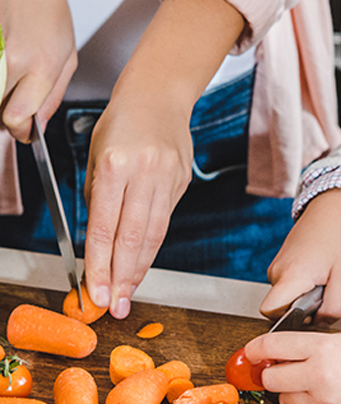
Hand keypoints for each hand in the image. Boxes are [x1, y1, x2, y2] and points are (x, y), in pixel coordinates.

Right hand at [0, 0, 75, 140]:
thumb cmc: (46, 7)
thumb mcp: (67, 51)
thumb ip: (53, 94)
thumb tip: (37, 129)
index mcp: (43, 65)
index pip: (17, 119)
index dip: (18, 127)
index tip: (21, 124)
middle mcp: (13, 60)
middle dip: (3, 111)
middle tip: (13, 93)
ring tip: (9, 67)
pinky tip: (1, 54)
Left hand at [83, 0, 245, 318]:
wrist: (159, 97)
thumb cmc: (120, 124)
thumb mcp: (96, 157)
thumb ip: (97, 199)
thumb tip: (96, 245)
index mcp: (117, 164)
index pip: (106, 226)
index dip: (100, 265)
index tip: (94, 292)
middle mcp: (146, 172)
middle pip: (134, 236)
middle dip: (122, 276)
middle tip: (114, 305)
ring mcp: (169, 177)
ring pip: (154, 232)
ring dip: (140, 267)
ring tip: (128, 292)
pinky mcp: (182, 181)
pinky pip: (165, 219)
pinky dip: (152, 244)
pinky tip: (142, 262)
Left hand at [243, 330, 340, 403]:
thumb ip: (312, 345)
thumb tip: (281, 353)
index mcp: (323, 347)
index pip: (273, 346)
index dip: (255, 349)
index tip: (249, 352)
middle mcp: (319, 375)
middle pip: (272, 378)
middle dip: (272, 373)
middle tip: (279, 368)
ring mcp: (325, 401)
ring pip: (285, 400)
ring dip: (289, 392)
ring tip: (308, 381)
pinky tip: (329, 394)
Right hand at [260, 189, 340, 323]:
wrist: (336, 204)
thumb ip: (333, 308)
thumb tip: (320, 323)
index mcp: (290, 276)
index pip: (269, 313)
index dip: (289, 319)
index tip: (310, 309)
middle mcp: (277, 270)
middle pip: (280, 306)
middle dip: (302, 306)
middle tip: (326, 287)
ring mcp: (278, 263)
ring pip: (286, 295)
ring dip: (305, 293)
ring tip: (326, 273)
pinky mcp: (283, 259)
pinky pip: (289, 283)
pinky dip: (304, 282)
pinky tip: (321, 268)